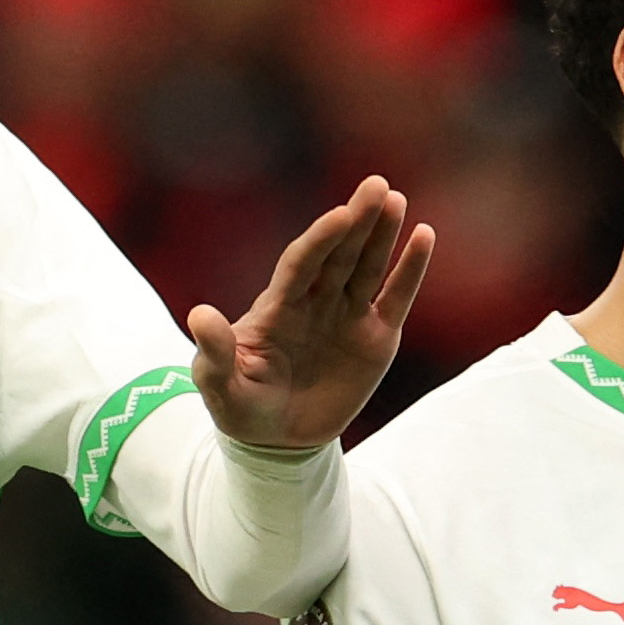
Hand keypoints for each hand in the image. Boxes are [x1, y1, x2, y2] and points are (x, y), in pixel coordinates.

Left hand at [187, 175, 432, 449]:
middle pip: (339, 253)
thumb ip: (214, 352)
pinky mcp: (375, 337)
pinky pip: (396, 297)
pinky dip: (410, 269)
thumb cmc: (241, 407)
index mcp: (279, 306)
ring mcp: (347, 315)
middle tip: (375, 185)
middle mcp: (315, 300)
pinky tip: (425, 236)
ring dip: (383, 233)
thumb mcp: (219, 386)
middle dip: (357, 220)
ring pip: (368, 265)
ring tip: (395, 199)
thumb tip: (199, 315)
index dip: (321, 240)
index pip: (302, 263)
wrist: (277, 439)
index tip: (340, 215)